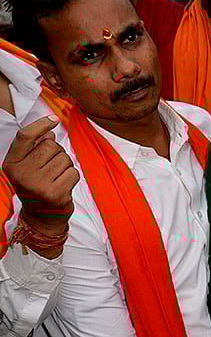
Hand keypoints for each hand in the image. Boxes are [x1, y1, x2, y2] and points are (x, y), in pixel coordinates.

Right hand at [3, 116, 78, 234]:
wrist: (41, 217)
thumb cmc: (36, 186)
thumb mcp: (28, 167)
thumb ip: (35, 149)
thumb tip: (49, 132)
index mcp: (12, 164)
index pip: (25, 136)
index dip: (41, 124)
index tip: (53, 119)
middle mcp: (22, 174)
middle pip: (50, 145)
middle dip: (57, 153)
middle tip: (52, 168)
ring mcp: (38, 185)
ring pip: (65, 158)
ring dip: (66, 165)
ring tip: (57, 177)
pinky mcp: (55, 194)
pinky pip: (73, 172)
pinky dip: (72, 176)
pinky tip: (63, 185)